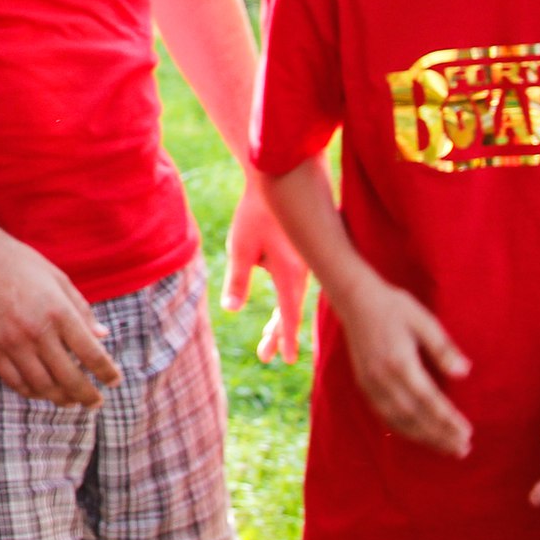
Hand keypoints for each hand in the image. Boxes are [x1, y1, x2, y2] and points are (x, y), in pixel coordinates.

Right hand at [0, 231, 120, 406]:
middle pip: (69, 377)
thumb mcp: (58, 278)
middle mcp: (36, 331)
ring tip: (71, 401)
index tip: (115, 381)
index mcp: (58, 311)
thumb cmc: (19, 263)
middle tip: (96, 402)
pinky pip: (15, 382)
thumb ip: (82, 309)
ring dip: (60, 398)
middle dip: (87, 394)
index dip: (107, 372)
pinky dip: (32, 392)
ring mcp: (11, 342)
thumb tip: (103, 335)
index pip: (91, 353)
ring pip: (42, 386)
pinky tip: (42, 392)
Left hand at [221, 183, 308, 363]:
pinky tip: (283, 305)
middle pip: (292, 310)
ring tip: (271, 337)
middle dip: (280, 333)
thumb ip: (238, 280)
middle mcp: (304, 271)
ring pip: (294, 297)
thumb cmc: (255, 212)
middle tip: (266, 355)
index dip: (286, 339)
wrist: (278, 179)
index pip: (289, 315)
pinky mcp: (304, 253)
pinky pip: (297, 283)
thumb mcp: (241, 247)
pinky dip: (288, 299)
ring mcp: (306, 263)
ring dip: (283, 317)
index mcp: (290, 274)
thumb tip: (232, 309)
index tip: (284, 360)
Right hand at [338, 278, 471, 457]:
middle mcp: (383, 378)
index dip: (448, 420)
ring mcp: (370, 383)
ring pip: (398, 420)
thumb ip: (443, 348)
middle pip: (414, 416)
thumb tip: (465, 373)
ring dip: (423, 437)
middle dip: (440, 435)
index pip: (429, 400)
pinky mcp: (364, 384)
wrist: (355, 298)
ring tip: (446, 448)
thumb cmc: (395, 307)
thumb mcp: (424, 320)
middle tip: (463, 449)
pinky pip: (384, 414)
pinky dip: (402, 429)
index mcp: (400, 362)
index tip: (468, 433)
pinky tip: (418, 435)